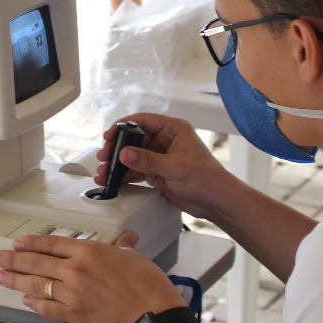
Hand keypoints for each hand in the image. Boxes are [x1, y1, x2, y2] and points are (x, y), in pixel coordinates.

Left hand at [0, 232, 185, 322]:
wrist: (152, 312)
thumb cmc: (146, 285)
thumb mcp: (132, 256)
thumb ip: (122, 246)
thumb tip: (125, 240)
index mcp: (88, 251)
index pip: (50, 243)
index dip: (30, 243)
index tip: (17, 244)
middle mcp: (76, 270)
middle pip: (36, 263)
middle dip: (13, 261)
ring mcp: (73, 293)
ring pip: (37, 285)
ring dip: (16, 281)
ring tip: (2, 278)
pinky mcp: (76, 314)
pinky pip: (49, 308)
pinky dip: (35, 304)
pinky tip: (27, 301)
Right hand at [95, 113, 235, 221]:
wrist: (217, 202)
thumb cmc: (208, 179)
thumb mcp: (175, 168)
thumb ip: (148, 161)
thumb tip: (125, 154)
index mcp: (174, 129)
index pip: (144, 120)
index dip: (124, 126)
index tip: (109, 135)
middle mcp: (166, 140)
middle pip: (135, 138)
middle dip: (118, 148)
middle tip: (105, 156)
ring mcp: (161, 157)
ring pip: (134, 155)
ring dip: (119, 164)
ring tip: (105, 171)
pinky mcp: (158, 172)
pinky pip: (137, 170)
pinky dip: (125, 175)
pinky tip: (115, 180)